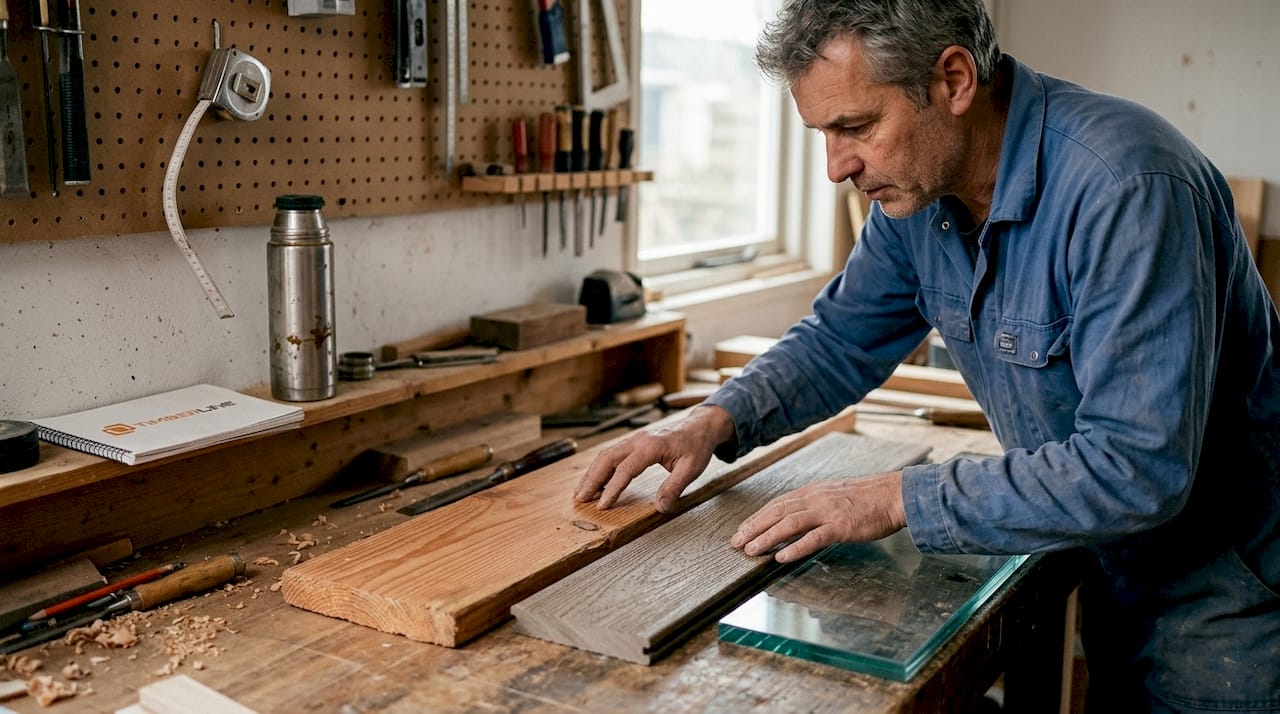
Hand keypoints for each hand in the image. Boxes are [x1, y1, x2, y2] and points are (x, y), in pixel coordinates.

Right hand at [574, 405, 735, 511]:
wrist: (699, 427)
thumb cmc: (696, 446)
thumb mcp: (692, 469)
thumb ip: (675, 487)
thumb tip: (660, 507)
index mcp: (651, 446)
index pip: (626, 469)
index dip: (612, 488)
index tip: (603, 505)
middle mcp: (638, 440)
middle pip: (607, 458)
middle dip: (592, 479)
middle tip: (580, 499)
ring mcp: (634, 439)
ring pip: (605, 455)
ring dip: (592, 473)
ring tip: (581, 492)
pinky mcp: (633, 442)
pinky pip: (612, 454)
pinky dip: (600, 468)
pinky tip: (595, 480)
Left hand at [730, 471, 907, 562]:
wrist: (894, 495)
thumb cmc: (868, 498)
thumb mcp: (835, 495)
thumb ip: (816, 505)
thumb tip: (798, 516)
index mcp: (813, 492)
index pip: (777, 504)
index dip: (757, 517)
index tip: (742, 530)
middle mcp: (815, 499)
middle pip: (777, 512)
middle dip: (754, 528)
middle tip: (736, 542)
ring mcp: (828, 512)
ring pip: (789, 524)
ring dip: (767, 537)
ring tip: (751, 550)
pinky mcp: (841, 526)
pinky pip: (814, 538)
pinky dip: (795, 548)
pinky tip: (781, 557)